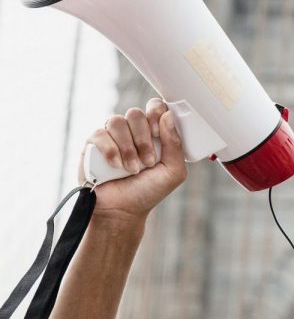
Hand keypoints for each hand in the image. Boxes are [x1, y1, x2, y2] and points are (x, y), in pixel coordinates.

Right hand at [78, 98, 187, 226]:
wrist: (122, 210)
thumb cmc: (148, 191)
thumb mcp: (173, 171)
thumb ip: (175, 145)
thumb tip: (168, 115)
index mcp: (153, 134)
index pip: (155, 108)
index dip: (156, 114)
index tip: (158, 134)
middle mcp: (132, 132)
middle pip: (136, 113)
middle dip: (143, 139)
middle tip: (148, 161)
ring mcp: (112, 136)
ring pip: (117, 121)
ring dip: (128, 148)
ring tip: (132, 168)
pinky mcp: (93, 144)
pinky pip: (100, 134)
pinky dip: (111, 151)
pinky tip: (116, 166)